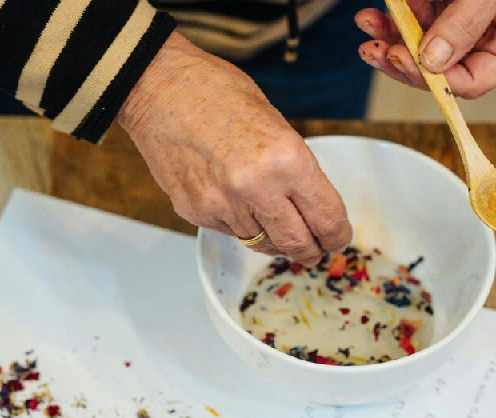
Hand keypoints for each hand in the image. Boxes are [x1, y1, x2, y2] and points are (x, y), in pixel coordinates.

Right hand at [116, 32, 351, 263]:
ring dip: (271, 236)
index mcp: (286, 158)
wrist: (158, 88)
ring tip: (268, 215)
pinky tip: (231, 196)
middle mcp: (256, 187)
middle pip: (296, 243)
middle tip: (313, 251)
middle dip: (310, 251)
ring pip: (261, 242)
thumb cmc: (216, 94)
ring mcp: (222, 204)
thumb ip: (294, 169)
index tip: (336, 238)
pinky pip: (230, 231)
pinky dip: (238, 223)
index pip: (326, 216)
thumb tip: (310, 208)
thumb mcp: (275, 124)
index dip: (336, 235)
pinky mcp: (196, 212)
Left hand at [355, 0, 495, 98]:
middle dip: (403, 59)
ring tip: (367, 22)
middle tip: (374, 49)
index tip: (402, 57)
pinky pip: (419, 21)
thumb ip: (468, 21)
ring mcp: (469, 25)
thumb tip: (434, 60)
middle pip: (441, 69)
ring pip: (423, 47)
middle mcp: (493, 39)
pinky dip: (396, 17)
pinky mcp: (449, 8)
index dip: (434, 78)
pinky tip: (377, 13)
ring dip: (391, 37)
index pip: (473, 80)